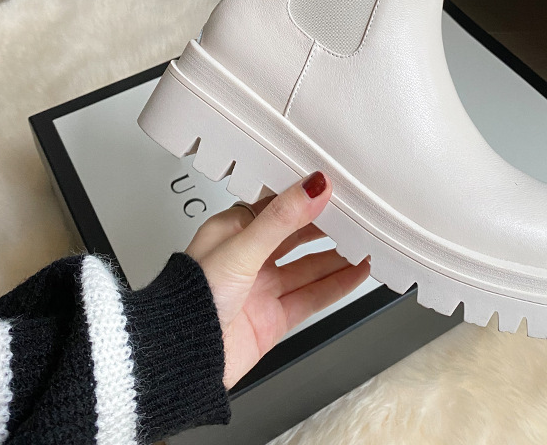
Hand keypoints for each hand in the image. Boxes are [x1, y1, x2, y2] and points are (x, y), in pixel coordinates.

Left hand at [187, 171, 370, 388]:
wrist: (180, 359)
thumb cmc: (189, 300)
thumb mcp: (241, 248)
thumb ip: (281, 218)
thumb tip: (312, 186)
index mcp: (233, 231)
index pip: (278, 206)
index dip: (306, 197)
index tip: (334, 188)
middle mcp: (248, 258)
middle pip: (297, 236)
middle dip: (327, 226)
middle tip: (357, 215)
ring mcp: (262, 289)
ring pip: (309, 267)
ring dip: (338, 256)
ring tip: (366, 243)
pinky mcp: (273, 318)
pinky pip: (312, 296)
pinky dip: (337, 285)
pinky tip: (356, 274)